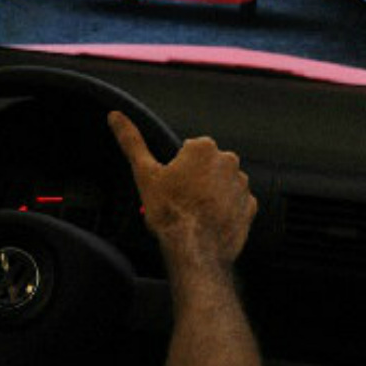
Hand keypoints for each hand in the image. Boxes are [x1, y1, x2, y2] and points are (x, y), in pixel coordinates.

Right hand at [108, 111, 256, 267]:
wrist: (194, 249)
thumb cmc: (170, 211)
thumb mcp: (144, 173)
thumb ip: (131, 141)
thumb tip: (115, 116)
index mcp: (204, 148)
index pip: (188, 150)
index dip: (176, 168)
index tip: (171, 185)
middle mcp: (228, 162)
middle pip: (206, 166)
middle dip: (195, 179)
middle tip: (179, 200)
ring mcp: (241, 185)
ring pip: (221, 183)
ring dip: (210, 193)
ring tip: (193, 213)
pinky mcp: (250, 207)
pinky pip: (235, 202)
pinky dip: (224, 209)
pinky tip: (208, 220)